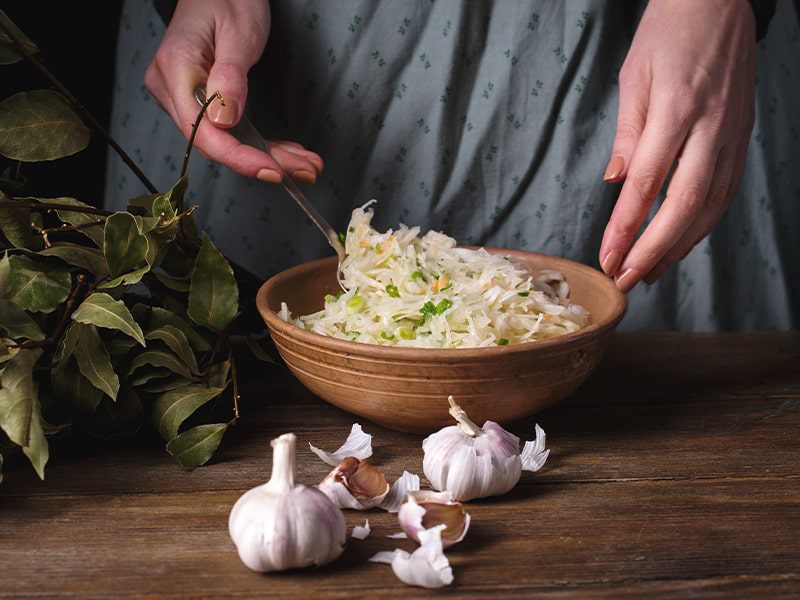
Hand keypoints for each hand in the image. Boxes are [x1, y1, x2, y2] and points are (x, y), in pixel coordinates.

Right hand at [144, 0, 322, 183]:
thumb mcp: (238, 33)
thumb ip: (230, 76)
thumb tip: (223, 119)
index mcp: (175, 70)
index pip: (202, 131)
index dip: (238, 157)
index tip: (272, 169)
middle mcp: (172, 90)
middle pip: (215, 142)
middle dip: (262, 161)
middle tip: (305, 169)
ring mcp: (182, 98)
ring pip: (225, 141)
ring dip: (267, 156)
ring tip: (304, 163)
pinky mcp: (198, 102)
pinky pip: (228, 131)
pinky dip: (259, 144)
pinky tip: (286, 151)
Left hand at [599, 0, 755, 291]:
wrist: (722, 0)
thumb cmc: (670, 31)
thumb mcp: (636, 75)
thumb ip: (627, 133)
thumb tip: (615, 182)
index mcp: (677, 109)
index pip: (646, 183)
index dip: (626, 227)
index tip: (607, 258)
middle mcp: (710, 127)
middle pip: (684, 205)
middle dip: (652, 250)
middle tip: (625, 280)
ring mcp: (732, 134)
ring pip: (710, 206)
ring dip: (678, 246)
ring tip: (648, 273)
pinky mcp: (742, 138)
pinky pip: (725, 192)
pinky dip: (702, 225)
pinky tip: (680, 243)